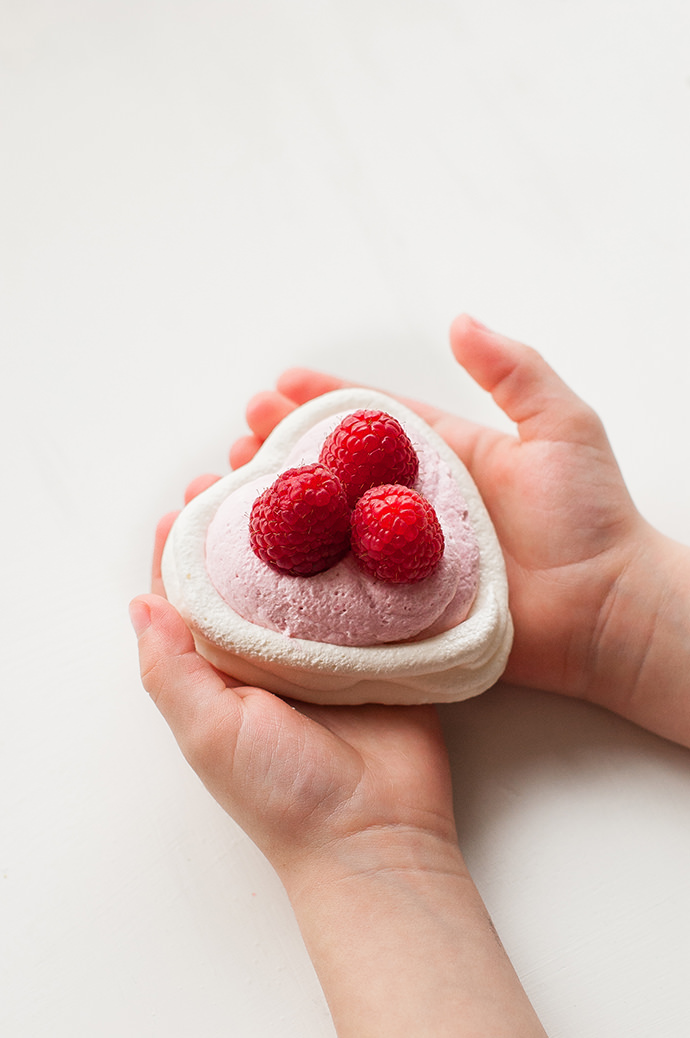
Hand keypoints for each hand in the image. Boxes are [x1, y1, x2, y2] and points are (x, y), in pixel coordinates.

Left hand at [131, 501, 458, 883]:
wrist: (377, 835)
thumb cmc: (283, 793)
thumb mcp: (207, 732)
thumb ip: (169, 668)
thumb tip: (138, 601)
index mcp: (226, 666)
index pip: (197, 594)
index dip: (190, 544)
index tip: (190, 497)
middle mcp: (274, 649)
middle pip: (257, 568)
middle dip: (250, 516)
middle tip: (247, 465)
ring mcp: (332, 644)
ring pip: (314, 569)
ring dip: (308, 522)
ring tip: (302, 470)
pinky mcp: (383, 646)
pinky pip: (373, 589)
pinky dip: (365, 551)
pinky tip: (365, 510)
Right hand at [232, 315, 689, 745]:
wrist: (605, 611)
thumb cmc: (591, 519)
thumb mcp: (561, 427)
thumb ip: (515, 372)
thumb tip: (461, 320)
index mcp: (443, 460)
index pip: (370, 422)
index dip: (323, 400)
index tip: (278, 385)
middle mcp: (412, 508)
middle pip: (334, 473)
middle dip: (284, 450)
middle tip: (242, 436)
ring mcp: (400, 559)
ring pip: (326, 529)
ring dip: (276, 509)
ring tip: (231, 489)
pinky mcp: (398, 608)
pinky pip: (339, 589)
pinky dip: (294, 575)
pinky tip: (252, 560)